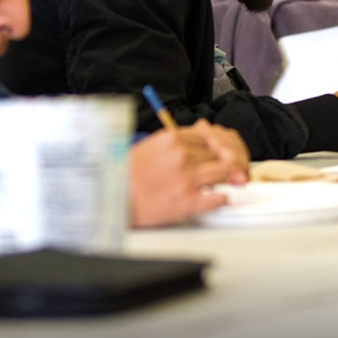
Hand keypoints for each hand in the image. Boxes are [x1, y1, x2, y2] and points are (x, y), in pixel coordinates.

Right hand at [127, 120, 249, 227]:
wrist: (113, 200)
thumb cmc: (125, 175)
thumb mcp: (148, 147)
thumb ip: (173, 143)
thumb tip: (193, 142)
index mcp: (171, 139)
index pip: (207, 136)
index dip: (213, 146)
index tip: (215, 153)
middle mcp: (182, 156)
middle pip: (217, 153)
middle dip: (219, 162)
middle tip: (218, 170)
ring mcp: (187, 178)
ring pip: (224, 172)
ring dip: (224, 178)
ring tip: (217, 184)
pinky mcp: (189, 201)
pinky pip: (219, 198)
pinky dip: (220, 199)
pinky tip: (214, 198)